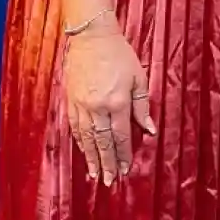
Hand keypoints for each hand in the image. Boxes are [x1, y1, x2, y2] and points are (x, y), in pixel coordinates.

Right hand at [63, 18, 155, 184]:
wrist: (91, 37)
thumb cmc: (120, 55)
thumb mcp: (139, 79)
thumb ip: (142, 106)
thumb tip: (149, 130)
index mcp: (117, 103)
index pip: (120, 137)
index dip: (122, 155)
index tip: (124, 170)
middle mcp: (98, 107)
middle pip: (102, 142)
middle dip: (106, 163)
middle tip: (108, 181)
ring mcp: (81, 104)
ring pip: (86, 138)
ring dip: (91, 157)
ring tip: (94, 174)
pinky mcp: (70, 100)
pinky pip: (74, 126)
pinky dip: (79, 141)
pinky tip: (83, 151)